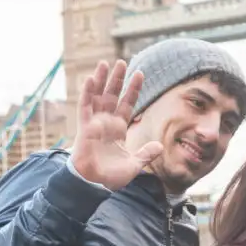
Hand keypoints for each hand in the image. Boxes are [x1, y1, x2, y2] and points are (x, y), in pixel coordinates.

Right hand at [70, 59, 163, 190]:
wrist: (93, 184)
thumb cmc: (110, 176)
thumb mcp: (134, 165)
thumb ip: (146, 154)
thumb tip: (160, 146)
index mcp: (118, 129)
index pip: (127, 104)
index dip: (133, 89)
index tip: (140, 74)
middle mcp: (107, 122)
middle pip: (113, 95)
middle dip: (118, 79)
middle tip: (122, 62)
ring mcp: (95, 123)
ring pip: (98, 96)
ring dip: (101, 80)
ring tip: (106, 63)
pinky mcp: (85, 127)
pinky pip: (85, 106)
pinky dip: (88, 92)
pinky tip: (91, 78)